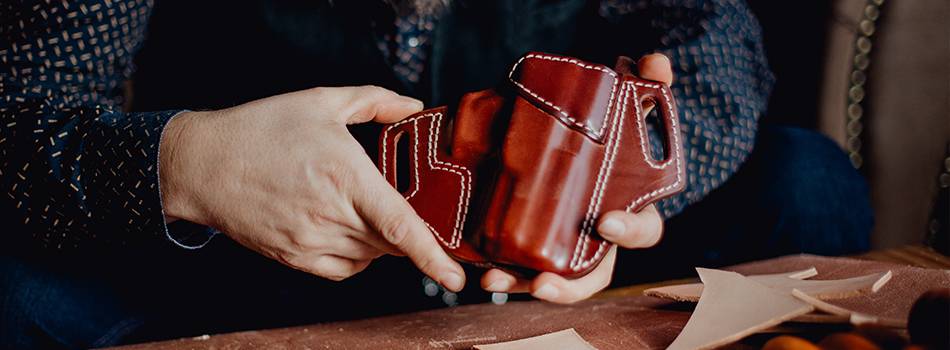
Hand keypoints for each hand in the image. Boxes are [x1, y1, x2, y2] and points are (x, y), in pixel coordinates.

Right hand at [159, 86, 465, 289]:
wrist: (202, 163)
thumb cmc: (261, 129)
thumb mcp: (320, 101)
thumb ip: (374, 101)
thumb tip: (413, 107)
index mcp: (344, 175)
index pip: (399, 225)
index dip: (432, 255)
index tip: (456, 276)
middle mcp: (330, 214)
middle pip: (391, 242)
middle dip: (407, 231)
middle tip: (400, 204)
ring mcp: (310, 240)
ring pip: (371, 257)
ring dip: (380, 240)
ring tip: (358, 205)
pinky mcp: (294, 257)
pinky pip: (344, 270)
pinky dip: (358, 256)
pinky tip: (347, 228)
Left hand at [481, 53, 673, 302]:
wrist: (572, 136)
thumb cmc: (608, 134)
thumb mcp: (626, 106)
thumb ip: (646, 84)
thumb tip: (657, 64)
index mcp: (629, 209)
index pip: (643, 230)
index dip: (629, 230)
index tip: (605, 222)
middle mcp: (598, 239)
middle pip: (593, 275)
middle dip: (569, 287)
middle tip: (543, 282)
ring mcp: (566, 246)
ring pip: (552, 279)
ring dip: (523, 286)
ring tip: (495, 281)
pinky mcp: (534, 245)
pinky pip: (521, 269)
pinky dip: (504, 275)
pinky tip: (482, 273)